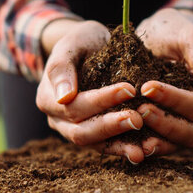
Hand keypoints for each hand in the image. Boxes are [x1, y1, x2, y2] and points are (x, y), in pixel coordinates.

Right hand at [37, 19, 145, 162]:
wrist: (90, 48)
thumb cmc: (82, 41)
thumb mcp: (72, 43)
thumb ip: (63, 66)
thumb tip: (63, 98)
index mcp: (48, 98)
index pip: (74, 105)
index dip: (102, 99)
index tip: (130, 88)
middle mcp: (58, 120)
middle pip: (82, 131)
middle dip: (111, 126)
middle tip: (138, 118)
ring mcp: (74, 130)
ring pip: (95, 144)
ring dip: (120, 145)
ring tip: (144, 146)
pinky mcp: (93, 136)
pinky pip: (107, 147)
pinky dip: (124, 150)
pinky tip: (144, 151)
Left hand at [135, 9, 192, 153]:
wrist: (155, 32)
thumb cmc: (175, 31)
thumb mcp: (191, 40)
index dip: (172, 99)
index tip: (147, 87)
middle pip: (189, 132)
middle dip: (164, 123)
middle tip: (139, 110)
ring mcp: (174, 121)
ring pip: (173, 143)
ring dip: (155, 141)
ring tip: (132, 129)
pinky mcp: (154, 125)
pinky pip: (152, 141)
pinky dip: (140, 144)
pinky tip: (125, 143)